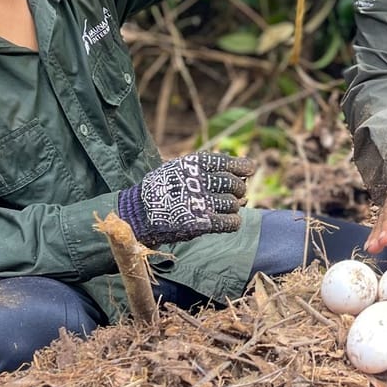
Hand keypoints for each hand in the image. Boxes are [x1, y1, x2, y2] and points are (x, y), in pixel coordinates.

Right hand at [117, 152, 255, 245]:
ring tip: (222, 209)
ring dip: (232, 208)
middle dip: (238, 190)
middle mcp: (199, 181)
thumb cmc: (162, 189)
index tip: (249, 170)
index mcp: (194, 164)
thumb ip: (206, 167)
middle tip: (234, 195)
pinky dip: (233, 222)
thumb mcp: (179, 168)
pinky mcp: (201, 223)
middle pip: (235, 185)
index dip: (243, 167)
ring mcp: (200, 202)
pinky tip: (226, 221)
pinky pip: (231, 222)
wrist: (137, 214)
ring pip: (234, 204)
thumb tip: (245, 169)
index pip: (229, 163)